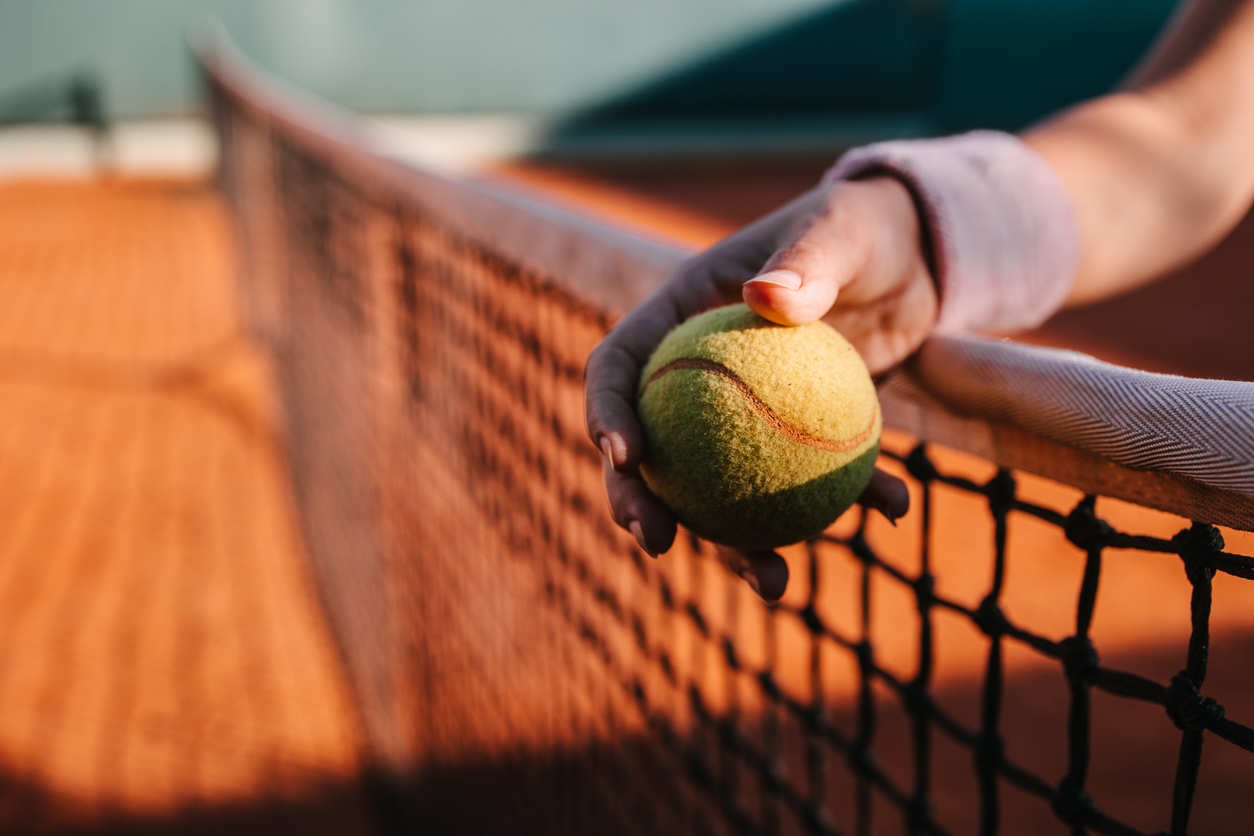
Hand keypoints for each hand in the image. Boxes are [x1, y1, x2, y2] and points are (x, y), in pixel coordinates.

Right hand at [585, 176, 934, 600]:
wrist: (922, 254)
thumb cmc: (867, 226)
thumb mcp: (843, 230)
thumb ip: (806, 261)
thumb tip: (761, 296)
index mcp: (684, 314)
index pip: (621, 363)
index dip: (607, 412)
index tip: (626, 457)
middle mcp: (702, 372)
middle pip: (652, 445)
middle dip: (640, 501)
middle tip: (655, 542)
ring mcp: (747, 412)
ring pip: (722, 486)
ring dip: (737, 542)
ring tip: (772, 583)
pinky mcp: (799, 436)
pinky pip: (809, 479)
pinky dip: (848, 503)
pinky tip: (892, 512)